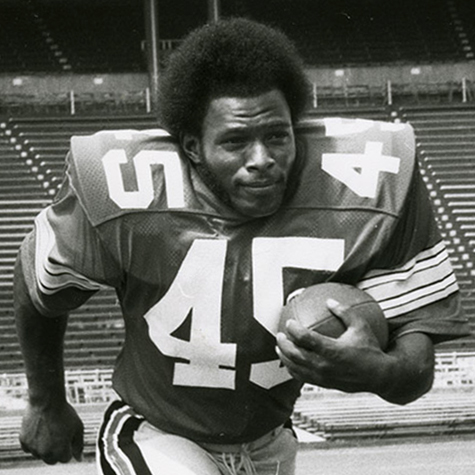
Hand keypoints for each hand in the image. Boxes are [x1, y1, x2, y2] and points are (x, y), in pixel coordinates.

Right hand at [20, 400, 83, 463]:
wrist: (47, 401)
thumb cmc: (64, 413)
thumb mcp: (78, 428)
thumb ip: (79, 445)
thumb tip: (79, 458)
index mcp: (60, 452)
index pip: (65, 458)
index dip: (68, 446)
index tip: (68, 436)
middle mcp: (45, 454)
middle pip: (52, 460)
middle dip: (56, 450)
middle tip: (58, 434)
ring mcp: (33, 448)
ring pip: (40, 454)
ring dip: (44, 447)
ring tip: (50, 429)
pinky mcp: (24, 441)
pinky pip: (29, 448)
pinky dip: (34, 442)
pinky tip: (40, 430)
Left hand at [276, 298, 390, 393]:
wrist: (379, 376)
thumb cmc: (370, 349)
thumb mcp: (361, 326)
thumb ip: (344, 311)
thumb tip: (329, 300)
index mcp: (332, 350)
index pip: (305, 338)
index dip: (293, 329)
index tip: (289, 322)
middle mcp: (324, 365)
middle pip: (295, 354)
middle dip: (283, 344)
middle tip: (279, 334)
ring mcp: (322, 376)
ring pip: (295, 367)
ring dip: (284, 356)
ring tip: (279, 347)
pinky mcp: (323, 384)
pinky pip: (302, 377)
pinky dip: (292, 368)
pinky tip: (290, 361)